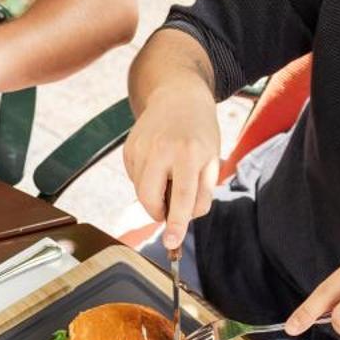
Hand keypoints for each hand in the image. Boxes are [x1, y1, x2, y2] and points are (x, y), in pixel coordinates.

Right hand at [122, 81, 221, 249]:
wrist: (178, 97)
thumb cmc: (200, 132)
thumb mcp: (212, 160)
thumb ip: (201, 192)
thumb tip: (184, 220)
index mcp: (188, 153)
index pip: (182, 196)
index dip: (176, 223)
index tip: (172, 242)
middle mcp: (161, 149)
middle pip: (149, 198)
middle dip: (158, 212)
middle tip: (169, 206)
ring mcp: (140, 148)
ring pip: (141, 191)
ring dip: (154, 194)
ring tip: (169, 173)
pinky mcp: (128, 149)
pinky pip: (134, 179)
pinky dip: (146, 180)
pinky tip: (158, 163)